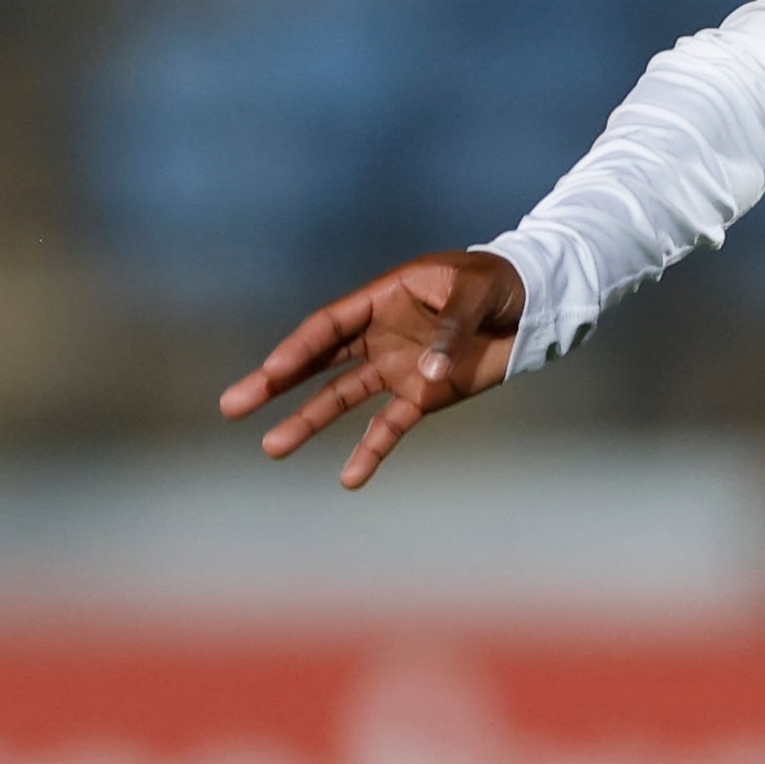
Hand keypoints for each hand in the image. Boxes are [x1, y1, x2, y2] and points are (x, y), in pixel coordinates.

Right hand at [219, 249, 524, 488]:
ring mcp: (396, 367)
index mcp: (380, 300)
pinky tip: (349, 479)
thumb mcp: (473, 293)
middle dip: (275, 383)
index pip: (327, 327)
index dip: (298, 349)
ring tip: (272, 447)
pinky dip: (371, 452)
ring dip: (307, 422)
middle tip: (232, 405)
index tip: (271, 372)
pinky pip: (389, 427)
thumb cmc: (497, 284)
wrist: (532, 304)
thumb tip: (427, 374)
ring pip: (340, 398)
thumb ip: (449, 331)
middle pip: (316, 362)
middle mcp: (378, 335)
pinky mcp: (422, 396)